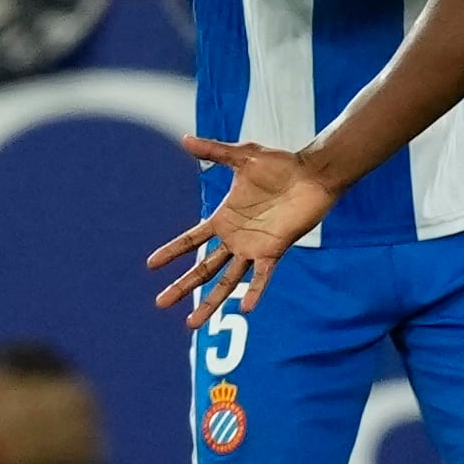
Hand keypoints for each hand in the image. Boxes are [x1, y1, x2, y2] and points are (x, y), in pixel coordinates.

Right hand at [148, 136, 339, 327]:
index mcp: (225, 219)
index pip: (192, 240)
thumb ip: (215, 151)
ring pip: (227, 281)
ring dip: (210, 301)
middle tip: (159, 303)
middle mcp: (236, 238)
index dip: (172, 251)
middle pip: (203, 268)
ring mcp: (254, 247)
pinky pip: (262, 277)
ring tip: (192, 324)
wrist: (313, 173)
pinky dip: (254, 293)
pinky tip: (244, 309)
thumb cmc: (280, 165)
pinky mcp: (274, 250)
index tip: (151, 264)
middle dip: (182, 286)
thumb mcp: (243, 156)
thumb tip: (184, 139)